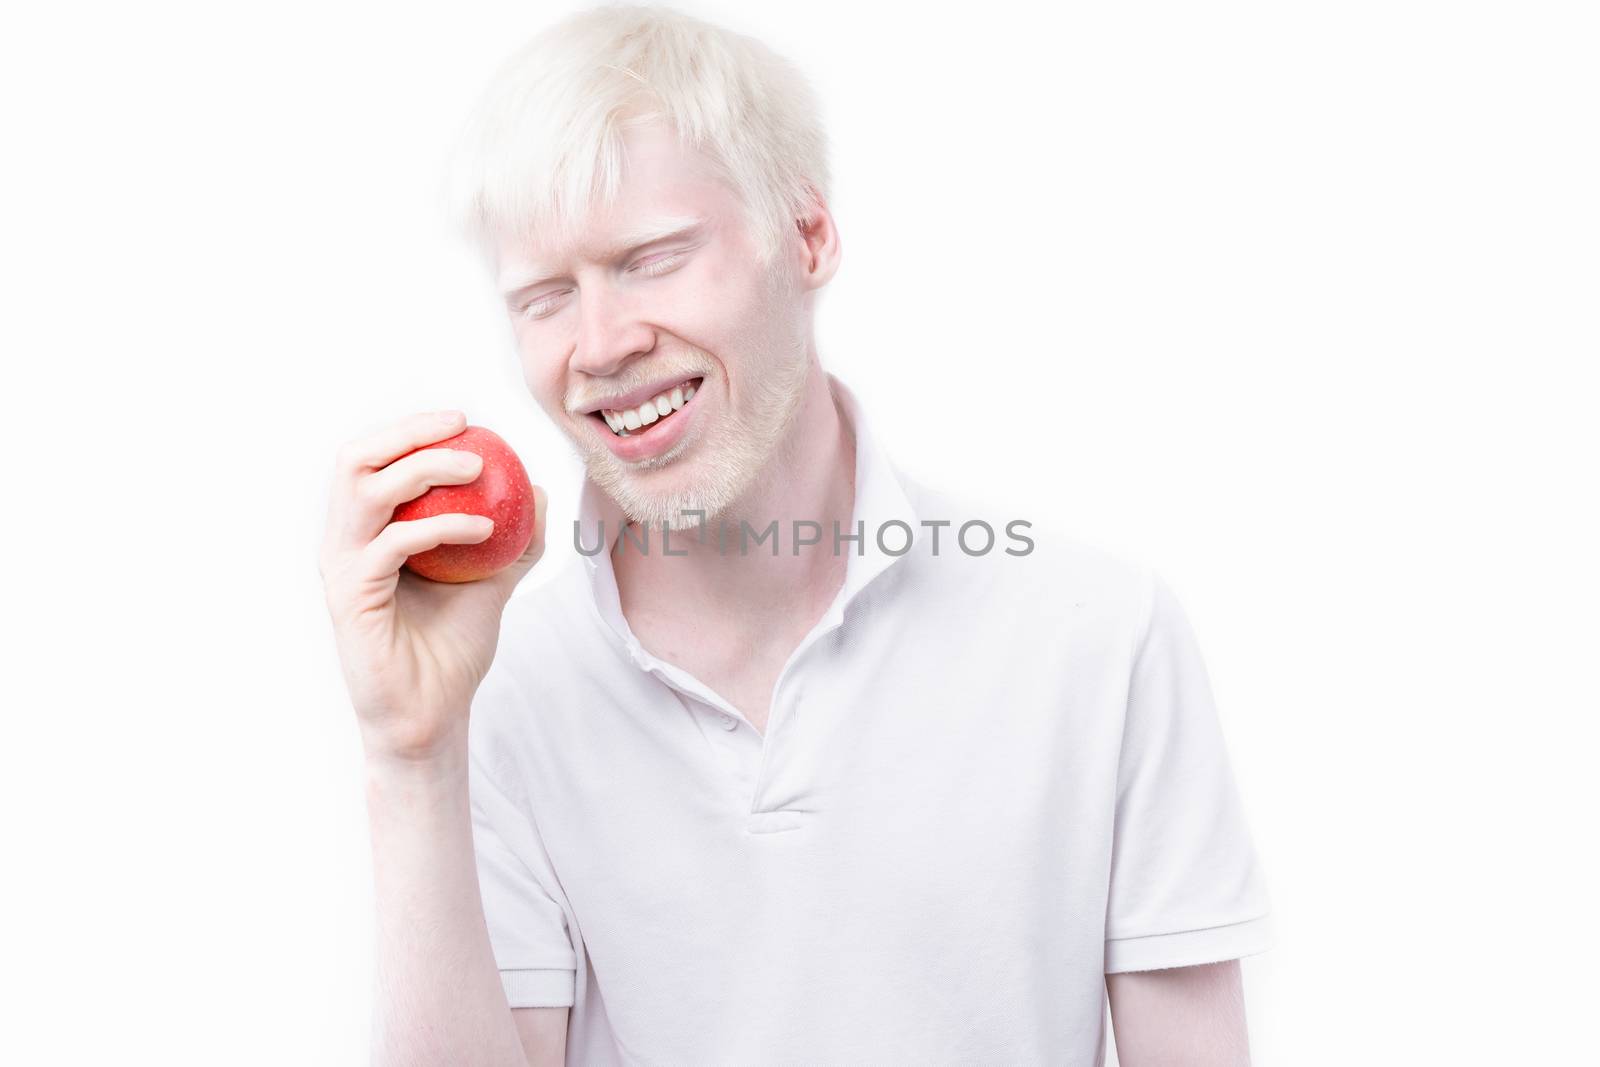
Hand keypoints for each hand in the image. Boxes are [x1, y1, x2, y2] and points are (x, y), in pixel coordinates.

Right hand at [318, 410, 547, 763]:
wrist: (433, 712)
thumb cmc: (454, 647)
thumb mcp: (494, 581)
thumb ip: (514, 537)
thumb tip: (539, 488)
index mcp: (366, 531)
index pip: (373, 458)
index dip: (411, 429)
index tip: (464, 421)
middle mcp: (343, 542)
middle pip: (355, 459)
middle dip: (408, 432)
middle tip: (463, 430)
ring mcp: (340, 568)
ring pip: (366, 490)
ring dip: (425, 468)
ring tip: (479, 470)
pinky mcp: (349, 598)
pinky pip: (392, 543)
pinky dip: (440, 527)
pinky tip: (485, 530)